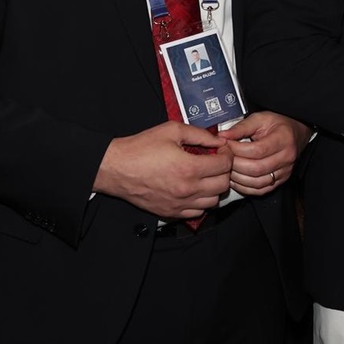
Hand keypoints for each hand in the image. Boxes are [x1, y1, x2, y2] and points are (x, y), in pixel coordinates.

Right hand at [93, 121, 233, 218]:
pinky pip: (197, 212)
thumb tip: (218, 141)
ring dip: (214, 187)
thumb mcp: (172, 130)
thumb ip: (200, 134)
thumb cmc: (140, 148)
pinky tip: (194, 189)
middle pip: (223, 185)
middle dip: (224, 171)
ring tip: (205, 175)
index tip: (221, 149)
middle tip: (215, 161)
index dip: (227, 154)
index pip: (225, 165)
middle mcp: (187, 189)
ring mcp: (179, 204)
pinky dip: (201, 201)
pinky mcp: (170, 212)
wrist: (116, 168)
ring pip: (213, 201)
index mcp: (189, 168)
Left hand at [218, 111, 311, 195]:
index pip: (257, 150)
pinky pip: (260, 190)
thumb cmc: (277, 124)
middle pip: (256, 168)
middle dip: (235, 164)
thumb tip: (222, 136)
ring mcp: (285, 171)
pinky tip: (235, 179)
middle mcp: (287, 157)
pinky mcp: (280, 181)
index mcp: (284, 139)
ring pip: (257, 182)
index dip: (237, 149)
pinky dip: (244, 187)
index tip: (225, 144)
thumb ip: (241, 127)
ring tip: (227, 168)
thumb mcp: (260, 118)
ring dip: (237, 178)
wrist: (295, 132)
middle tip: (224, 158)